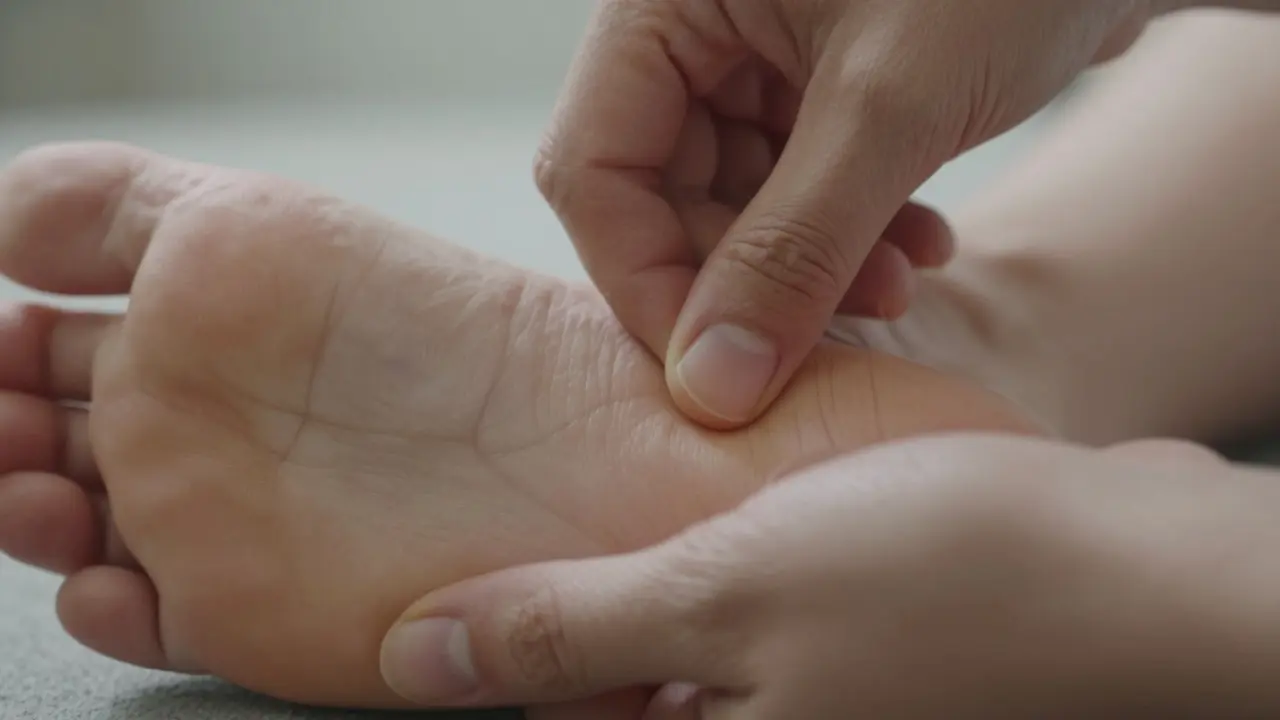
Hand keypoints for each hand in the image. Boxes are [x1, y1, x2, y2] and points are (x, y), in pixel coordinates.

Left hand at [378, 434, 1279, 717]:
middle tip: (551, 522)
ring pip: (697, 658)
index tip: (468, 589)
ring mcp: (828, 716)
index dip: (510, 659)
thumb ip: (570, 632)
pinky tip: (729, 509)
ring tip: (635, 501)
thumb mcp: (727, 592)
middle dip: (584, 615)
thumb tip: (410, 659)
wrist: (1141, 567)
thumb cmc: (944, 580)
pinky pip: (762, 626)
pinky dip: (734, 575)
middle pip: (630, 699)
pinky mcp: (867, 668)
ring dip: (663, 582)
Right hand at [537, 0, 1157, 427]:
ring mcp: (754, 58)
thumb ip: (793, 249)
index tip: (722, 370)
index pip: (593, 169)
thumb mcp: (892, 103)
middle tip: (856, 311)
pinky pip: (796, 191)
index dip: (648, 281)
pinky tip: (924, 242)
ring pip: (734, 205)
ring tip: (907, 277)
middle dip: (756, 277)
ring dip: (814, 266)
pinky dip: (851, 234)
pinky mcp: (817, 85)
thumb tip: (710, 387)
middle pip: (661, 197)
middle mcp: (695, 26)